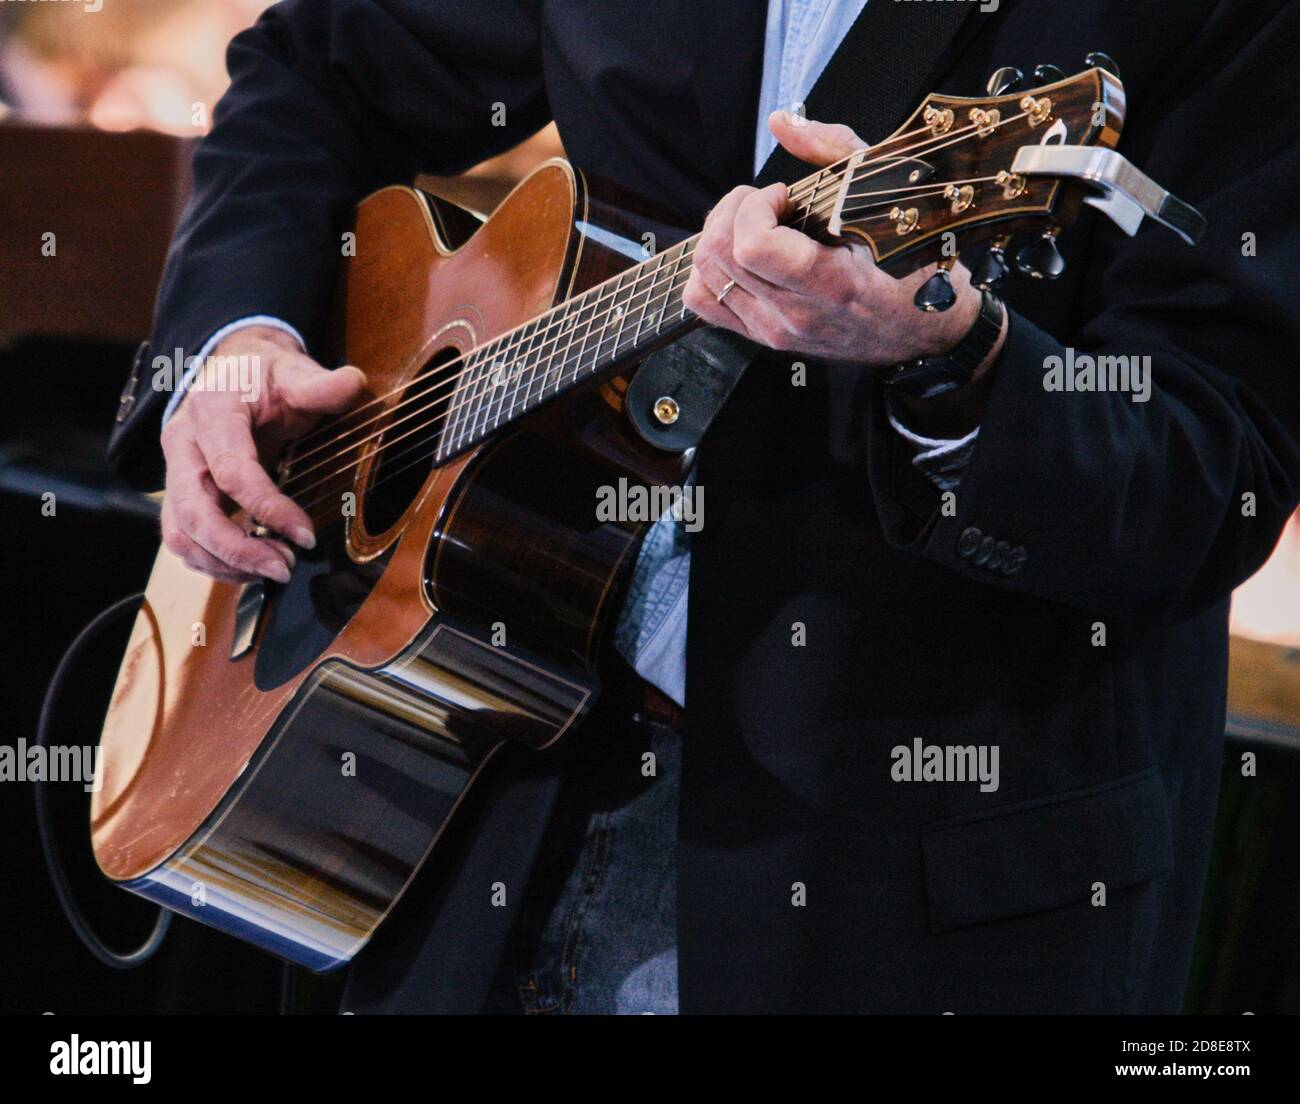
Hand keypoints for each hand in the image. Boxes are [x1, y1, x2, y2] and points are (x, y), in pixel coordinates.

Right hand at [160, 326, 366, 582]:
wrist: (233, 371)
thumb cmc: (266, 377)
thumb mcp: (294, 373)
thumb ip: (321, 384)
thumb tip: (353, 382)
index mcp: (211, 412)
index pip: (232, 473)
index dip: (269, 509)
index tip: (307, 535)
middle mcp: (182, 444)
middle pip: (193, 513)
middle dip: (238, 550)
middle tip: (285, 569)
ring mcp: (176, 472)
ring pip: (181, 533)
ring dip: (225, 563)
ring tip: (275, 571)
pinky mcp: (181, 495)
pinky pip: (184, 539)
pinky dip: (215, 562)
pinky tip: (254, 568)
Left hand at [683, 111, 989, 367]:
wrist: (924, 331)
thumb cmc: (915, 263)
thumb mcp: (889, 193)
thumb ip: (833, 150)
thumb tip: (780, 122)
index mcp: (831, 284)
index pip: (753, 246)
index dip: (755, 206)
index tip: (784, 194)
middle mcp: (795, 316)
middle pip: (719, 255)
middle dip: (732, 211)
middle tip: (767, 203)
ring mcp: (774, 332)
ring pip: (702, 278)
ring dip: (719, 237)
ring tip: (755, 225)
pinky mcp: (762, 339)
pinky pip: (704, 304)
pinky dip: (710, 270)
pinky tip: (741, 254)